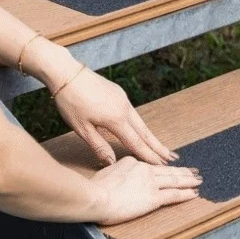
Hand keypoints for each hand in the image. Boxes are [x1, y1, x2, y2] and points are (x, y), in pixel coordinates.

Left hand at [51, 61, 176, 166]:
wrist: (67, 73)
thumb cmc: (71, 102)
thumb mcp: (81, 128)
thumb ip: (99, 146)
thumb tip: (112, 162)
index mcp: (116, 119)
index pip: (136, 142)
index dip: (148, 155)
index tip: (161, 164)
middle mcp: (124, 109)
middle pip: (145, 132)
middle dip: (158, 146)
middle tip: (172, 157)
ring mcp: (123, 99)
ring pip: (140, 122)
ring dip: (150, 136)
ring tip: (160, 147)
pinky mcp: (119, 93)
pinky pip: (133, 113)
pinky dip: (140, 125)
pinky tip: (141, 130)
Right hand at [90, 156, 202, 224]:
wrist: (96, 196)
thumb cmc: (93, 189)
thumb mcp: (105, 173)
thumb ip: (116, 174)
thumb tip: (117, 178)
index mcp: (132, 162)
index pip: (151, 166)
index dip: (164, 167)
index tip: (171, 167)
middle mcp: (144, 169)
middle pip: (167, 170)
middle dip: (182, 171)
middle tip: (194, 171)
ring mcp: (150, 183)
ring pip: (174, 180)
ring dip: (188, 180)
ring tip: (198, 180)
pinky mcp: (153, 197)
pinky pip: (174, 194)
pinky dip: (186, 193)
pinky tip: (194, 193)